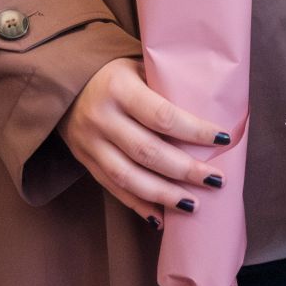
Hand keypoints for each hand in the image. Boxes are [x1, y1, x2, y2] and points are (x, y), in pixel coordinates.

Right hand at [58, 58, 230, 226]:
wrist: (63, 82)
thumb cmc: (114, 73)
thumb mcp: (137, 67)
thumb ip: (165, 86)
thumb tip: (212, 109)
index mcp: (119, 88)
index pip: (162, 115)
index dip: (194, 131)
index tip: (222, 139)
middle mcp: (102, 117)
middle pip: (148, 151)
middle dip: (185, 170)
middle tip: (216, 180)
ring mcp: (90, 142)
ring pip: (128, 177)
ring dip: (164, 195)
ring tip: (193, 205)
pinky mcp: (85, 161)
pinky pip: (113, 188)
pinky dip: (138, 205)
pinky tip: (161, 218)